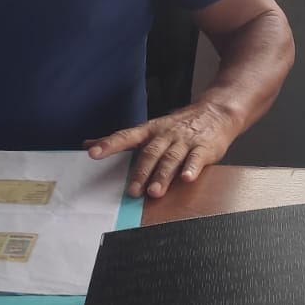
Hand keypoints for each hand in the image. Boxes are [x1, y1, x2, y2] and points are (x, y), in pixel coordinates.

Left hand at [85, 101, 237, 197]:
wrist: (216, 112)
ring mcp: (184, 141)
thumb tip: (88, 143)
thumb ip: (121, 140)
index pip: (125, 137)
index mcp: (149, 131)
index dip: (109, 144)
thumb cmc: (178, 125)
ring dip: (162, 175)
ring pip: (171, 159)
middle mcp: (165, 135)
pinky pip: (196, 159)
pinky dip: (191, 169)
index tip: (94, 153)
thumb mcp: (149, 128)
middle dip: (141, 172)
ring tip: (155, 192)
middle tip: (132, 191)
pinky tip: (187, 178)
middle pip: (150, 153)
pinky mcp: (203, 148)